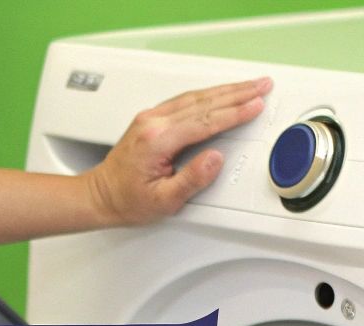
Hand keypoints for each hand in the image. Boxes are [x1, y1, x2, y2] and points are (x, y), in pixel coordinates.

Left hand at [85, 78, 271, 226]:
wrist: (101, 195)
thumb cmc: (127, 200)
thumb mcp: (163, 201)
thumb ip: (192, 180)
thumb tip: (215, 159)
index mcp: (158, 140)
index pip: (205, 121)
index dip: (234, 113)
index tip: (255, 106)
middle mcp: (153, 122)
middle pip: (203, 102)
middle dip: (237, 93)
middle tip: (262, 86)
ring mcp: (151, 117)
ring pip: (195, 96)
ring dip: (225, 90)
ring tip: (250, 86)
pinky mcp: (151, 119)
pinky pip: (186, 100)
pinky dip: (209, 95)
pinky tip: (222, 93)